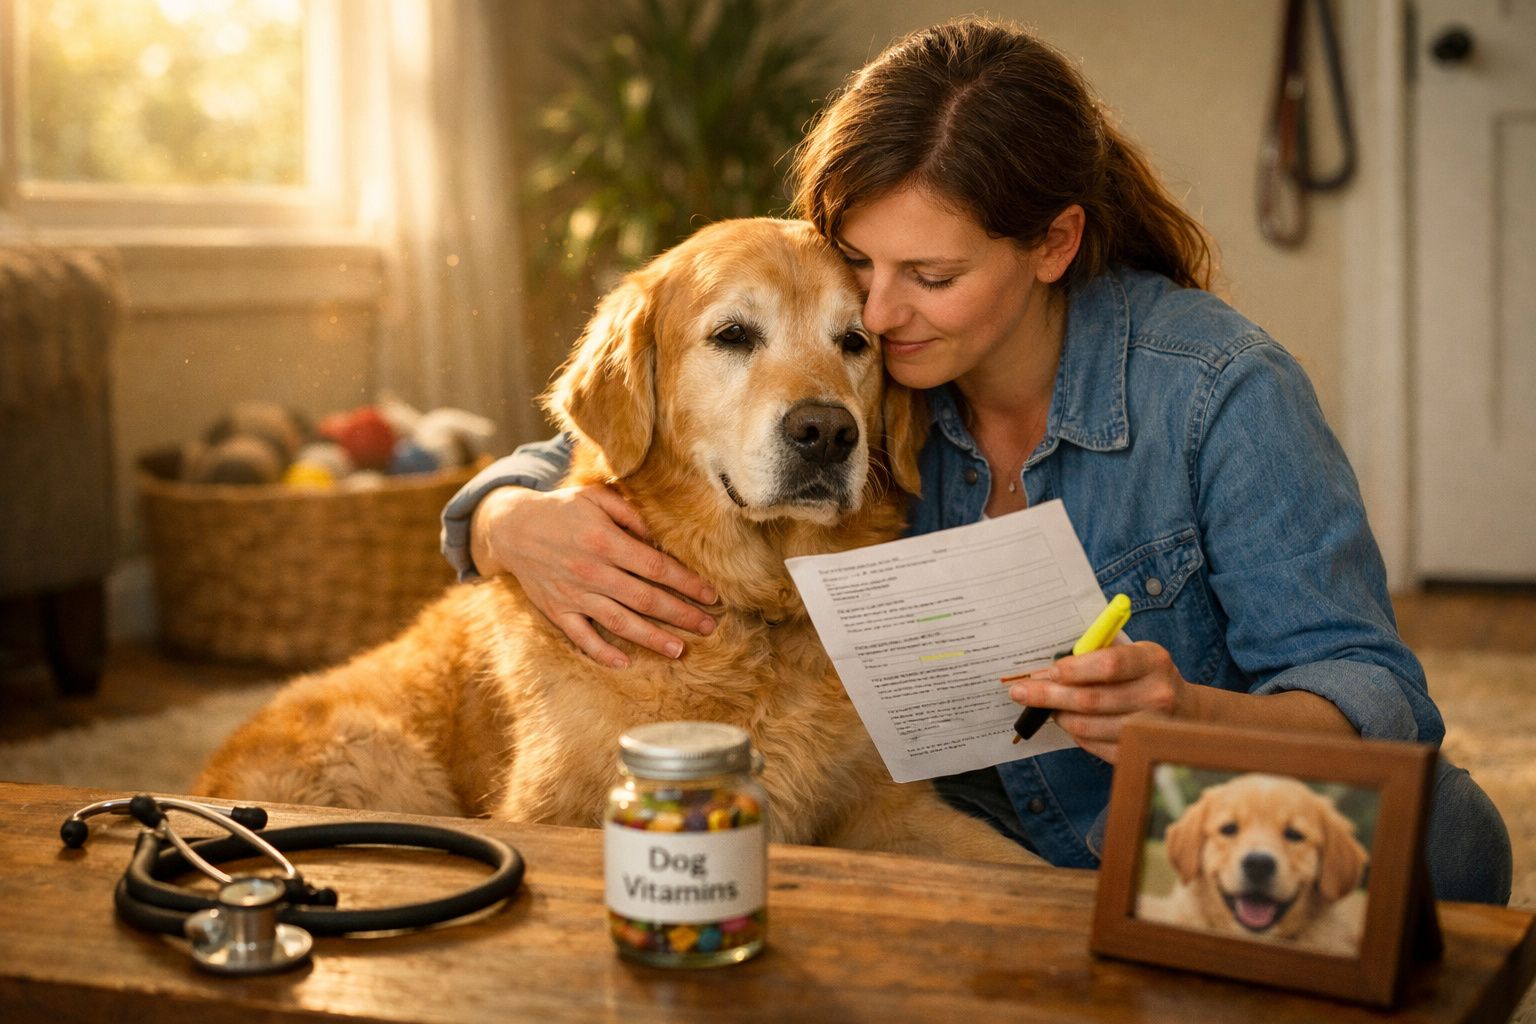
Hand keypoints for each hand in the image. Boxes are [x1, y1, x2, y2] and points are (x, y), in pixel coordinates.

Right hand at [470, 484, 716, 668]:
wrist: (512, 527)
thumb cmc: (563, 509)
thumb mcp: (597, 498)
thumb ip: (632, 515)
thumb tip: (662, 537)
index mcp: (605, 541)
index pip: (657, 567)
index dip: (687, 583)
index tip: (711, 595)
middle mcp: (592, 571)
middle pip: (645, 599)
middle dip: (681, 615)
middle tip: (708, 627)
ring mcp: (574, 595)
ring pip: (620, 622)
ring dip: (652, 638)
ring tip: (679, 650)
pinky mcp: (557, 611)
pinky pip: (581, 638)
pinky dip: (601, 653)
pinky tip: (625, 663)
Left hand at [1006, 641, 1189, 762]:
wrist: (1186, 710)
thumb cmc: (1144, 675)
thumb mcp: (1131, 652)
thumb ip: (1095, 653)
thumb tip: (1045, 670)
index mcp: (1153, 661)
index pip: (1108, 665)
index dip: (1073, 669)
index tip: (1047, 671)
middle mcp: (1157, 695)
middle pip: (1091, 699)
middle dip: (1048, 695)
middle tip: (1020, 692)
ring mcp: (1151, 728)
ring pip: (1088, 726)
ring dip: (1059, 716)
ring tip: (1048, 707)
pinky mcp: (1139, 751)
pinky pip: (1094, 746)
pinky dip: (1075, 734)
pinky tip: (1069, 721)